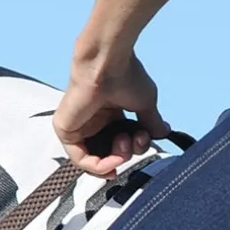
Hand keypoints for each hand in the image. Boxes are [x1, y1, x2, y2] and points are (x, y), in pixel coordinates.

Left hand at [53, 51, 170, 177]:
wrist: (108, 62)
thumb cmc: (126, 76)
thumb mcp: (145, 104)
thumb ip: (152, 122)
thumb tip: (163, 133)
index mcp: (109, 114)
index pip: (118, 144)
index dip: (132, 150)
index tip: (143, 141)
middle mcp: (93, 121)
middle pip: (107, 155)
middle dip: (126, 156)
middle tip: (135, 141)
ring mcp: (78, 126)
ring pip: (93, 161)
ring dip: (114, 161)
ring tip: (124, 146)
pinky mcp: (66, 130)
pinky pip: (80, 160)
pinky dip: (98, 166)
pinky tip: (112, 161)